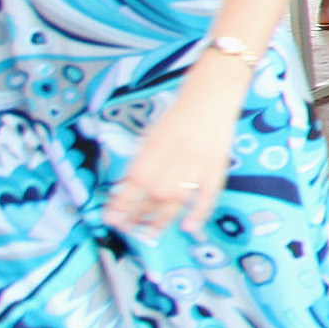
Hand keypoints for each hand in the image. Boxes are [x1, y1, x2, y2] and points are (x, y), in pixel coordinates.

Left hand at [106, 83, 232, 234]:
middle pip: (155, 193)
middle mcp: (177, 156)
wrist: (213, 93)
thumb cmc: (179, 111)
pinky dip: (200, 211)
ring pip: (179, 197)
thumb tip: (127, 185)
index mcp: (156, 146)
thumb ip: (142, 158)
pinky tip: (189, 226)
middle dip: (139, 214)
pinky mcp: (218, 165)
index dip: (121, 202)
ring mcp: (200, 162)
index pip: (134, 180)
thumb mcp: (152, 131)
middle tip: (128, 228)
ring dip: (162, 218)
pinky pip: (210, 192)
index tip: (110, 218)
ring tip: (149, 233)